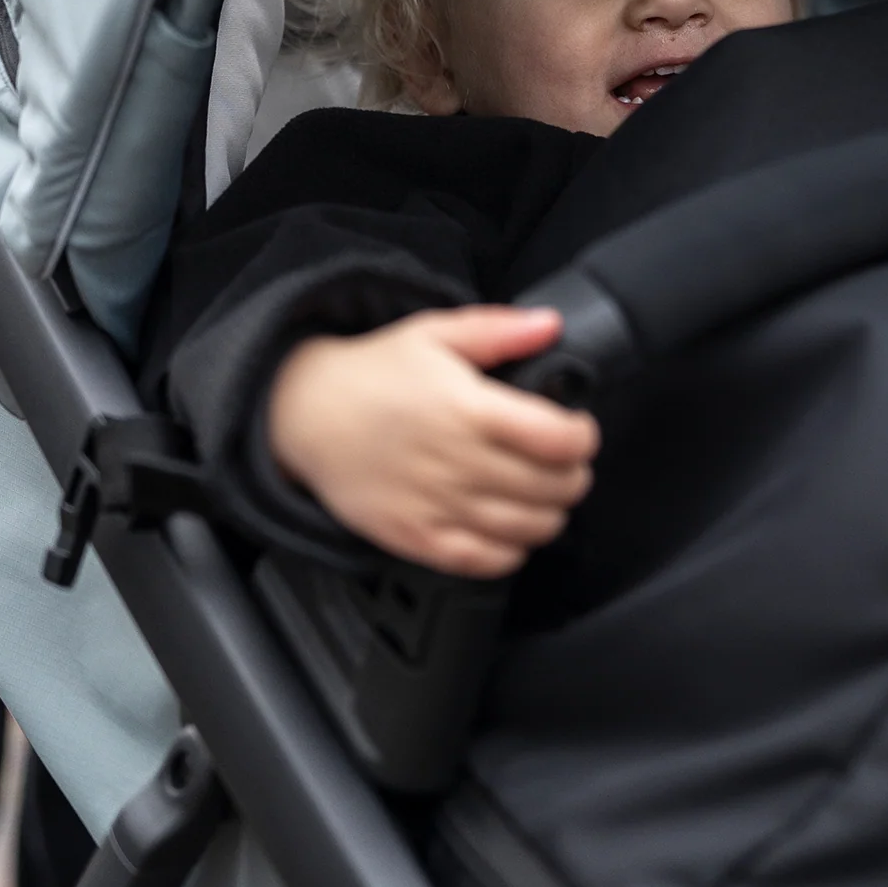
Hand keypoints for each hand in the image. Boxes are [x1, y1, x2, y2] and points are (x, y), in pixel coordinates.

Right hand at [269, 306, 598, 576]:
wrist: (305, 415)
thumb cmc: (372, 373)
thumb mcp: (434, 333)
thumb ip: (498, 329)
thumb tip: (549, 325)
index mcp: (468, 409)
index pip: (556, 438)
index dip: (582, 437)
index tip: (579, 430)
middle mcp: (458, 462)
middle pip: (551, 487)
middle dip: (573, 476)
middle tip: (567, 463)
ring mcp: (438, 506)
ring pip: (528, 528)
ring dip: (551, 514)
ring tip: (546, 495)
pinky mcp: (418, 538)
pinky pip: (485, 561)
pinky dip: (512, 551)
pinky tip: (512, 530)